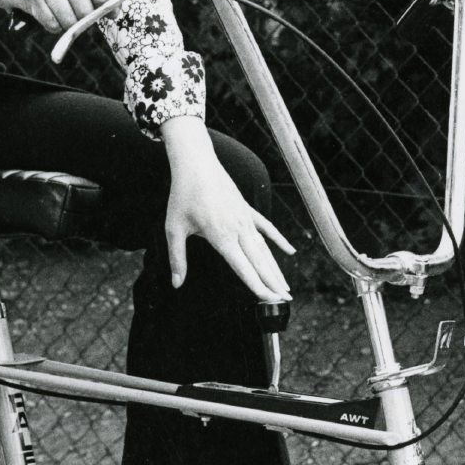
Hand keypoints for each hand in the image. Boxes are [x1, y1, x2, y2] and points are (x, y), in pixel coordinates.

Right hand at [0, 0, 113, 32]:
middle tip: (79, 14)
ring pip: (68, 20)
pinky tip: (50, 14)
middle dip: (84, 20)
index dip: (106, 9)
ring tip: (64, 13)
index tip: (104, 12)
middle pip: (85, 11)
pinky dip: (54, 26)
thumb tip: (114, 12)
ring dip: (68, 24)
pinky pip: (52, 24)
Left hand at [161, 118, 294, 303]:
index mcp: (221, 237)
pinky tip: (290, 251)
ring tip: (286, 286)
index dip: (258, 287)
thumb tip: (176, 284)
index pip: (244, 269)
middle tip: (285, 301)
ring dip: (276, 268)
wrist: (196, 164)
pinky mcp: (247, 209)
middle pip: (260, 262)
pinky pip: (267, 228)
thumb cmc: (183, 196)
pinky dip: (279, 240)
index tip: (270, 300)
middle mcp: (238, 230)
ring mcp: (245, 219)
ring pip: (265, 249)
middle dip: (273, 283)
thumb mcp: (174, 229)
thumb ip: (177, 259)